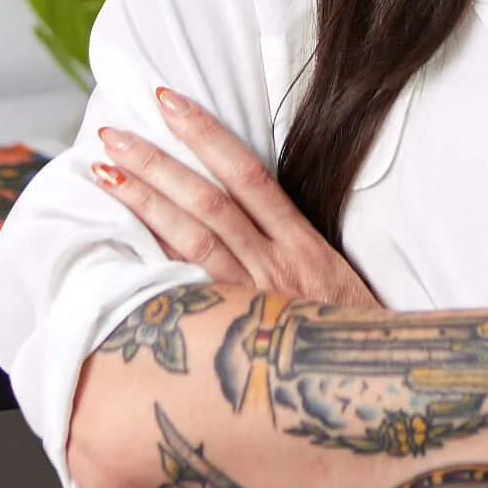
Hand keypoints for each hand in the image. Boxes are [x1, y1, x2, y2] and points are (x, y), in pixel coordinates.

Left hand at [90, 86, 379, 309]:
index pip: (248, 174)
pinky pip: (187, 292)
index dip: (208, 135)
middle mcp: (276, 266)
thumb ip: (293, 249)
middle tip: (113, 134)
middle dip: (158, 163)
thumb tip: (248, 218)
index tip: (170, 104)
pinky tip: (117, 248)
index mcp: (303, 244)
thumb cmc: (355, 334)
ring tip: (106, 174)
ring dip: (144, 204)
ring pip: (192, 240)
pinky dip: (153, 265)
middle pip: (208, 202)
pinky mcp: (235, 333)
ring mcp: (252, 300)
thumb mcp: (335, 280)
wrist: (381, 383)